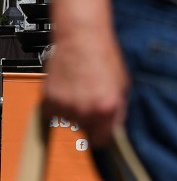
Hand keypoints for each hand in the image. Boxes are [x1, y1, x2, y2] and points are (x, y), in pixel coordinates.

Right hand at [42, 33, 129, 147]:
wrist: (81, 38)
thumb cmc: (104, 57)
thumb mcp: (123, 85)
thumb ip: (119, 109)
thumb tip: (116, 127)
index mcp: (106, 108)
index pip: (103, 142)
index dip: (104, 136)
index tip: (104, 131)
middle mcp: (85, 111)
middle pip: (87, 130)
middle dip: (92, 119)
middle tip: (94, 100)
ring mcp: (65, 107)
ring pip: (71, 121)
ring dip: (76, 111)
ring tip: (82, 89)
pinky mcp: (48, 101)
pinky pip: (55, 112)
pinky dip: (61, 104)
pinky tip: (69, 88)